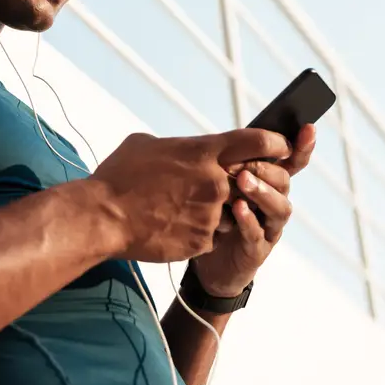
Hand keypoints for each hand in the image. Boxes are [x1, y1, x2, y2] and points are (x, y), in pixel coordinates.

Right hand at [88, 128, 291, 263]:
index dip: (274, 144)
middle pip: (249, 182)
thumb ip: (176, 145)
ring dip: (218, 212)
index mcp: (204, 152)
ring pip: (231, 213)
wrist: (103, 218)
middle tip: (227, 185)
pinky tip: (174, 227)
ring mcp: (212, 214)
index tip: (281, 146)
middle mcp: (215, 182)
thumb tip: (181, 148)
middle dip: (243, 184)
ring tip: (184, 210)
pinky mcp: (203, 241)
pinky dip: (199, 233)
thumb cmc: (118, 177)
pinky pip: (212, 236)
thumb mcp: (145, 144)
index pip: (257, 142)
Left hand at [191, 123, 316, 297]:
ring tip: (244, 180)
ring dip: (263, 192)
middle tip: (246, 160)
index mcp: (271, 184)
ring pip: (279, 208)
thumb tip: (233, 134)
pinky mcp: (257, 251)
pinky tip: (238, 208)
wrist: (207, 261)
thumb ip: (234, 162)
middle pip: (284, 182)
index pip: (293, 162)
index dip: (302, 146)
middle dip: (268, 169)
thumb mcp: (223, 184)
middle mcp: (275, 204)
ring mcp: (270, 229)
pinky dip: (249, 220)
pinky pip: (257, 234)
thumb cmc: (218, 214)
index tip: (308, 127)